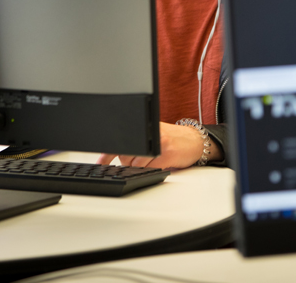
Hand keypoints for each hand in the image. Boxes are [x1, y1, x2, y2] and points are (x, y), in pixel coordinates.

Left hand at [97, 121, 221, 169]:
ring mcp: (158, 143)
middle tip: (140, 158)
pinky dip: (152, 169)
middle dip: (128, 161)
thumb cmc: (173, 139)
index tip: (100, 163)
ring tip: (151, 160)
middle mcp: (151, 132)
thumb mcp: (153, 134)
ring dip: (140, 167)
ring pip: (136, 164)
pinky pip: (149, 169)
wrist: (195, 141)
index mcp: (145, 126)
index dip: (107, 154)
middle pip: (126, 155)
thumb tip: (116, 155)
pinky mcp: (166, 154)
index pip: (121, 141)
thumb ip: (137, 141)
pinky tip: (159, 163)